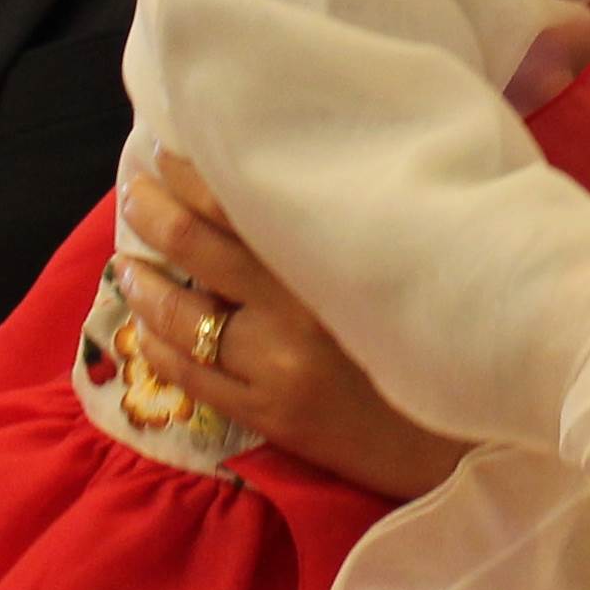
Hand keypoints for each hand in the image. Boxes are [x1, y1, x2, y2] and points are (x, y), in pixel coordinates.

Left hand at [117, 152, 465, 501]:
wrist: (462, 438)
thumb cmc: (438, 334)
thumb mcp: (395, 267)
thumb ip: (344, 229)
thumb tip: (284, 184)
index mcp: (334, 259)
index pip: (244, 200)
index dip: (194, 173)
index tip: (168, 151)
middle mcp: (298, 309)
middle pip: (199, 245)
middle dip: (154, 212)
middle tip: (135, 190)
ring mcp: (279, 366)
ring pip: (185, 317)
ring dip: (145, 284)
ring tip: (127, 263)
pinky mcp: (272, 415)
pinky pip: (194, 378)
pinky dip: (160, 349)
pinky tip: (145, 333)